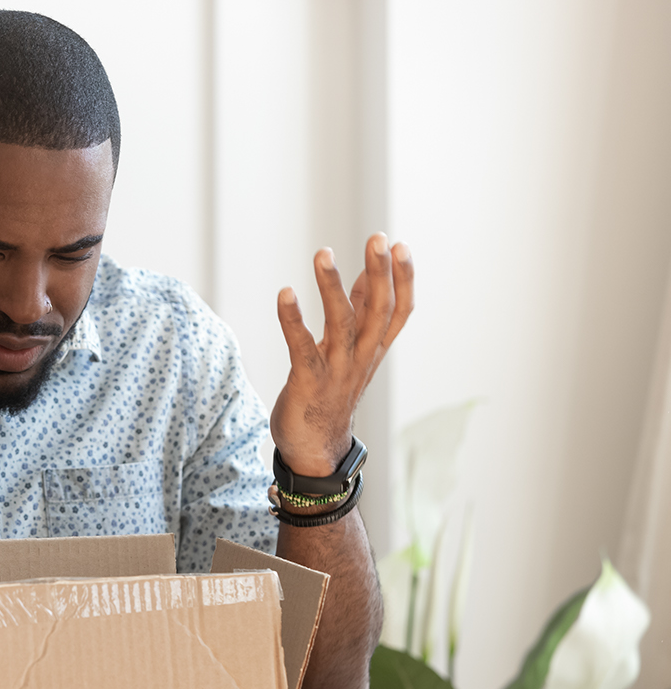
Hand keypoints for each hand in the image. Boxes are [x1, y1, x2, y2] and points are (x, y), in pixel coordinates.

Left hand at [270, 234, 413, 475]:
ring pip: (343, 323)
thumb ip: (358, 314)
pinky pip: (302, 345)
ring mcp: (336, 369)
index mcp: (372, 350)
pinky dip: (293, 319)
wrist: (314, 449)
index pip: (398, 311)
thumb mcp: (350, 351)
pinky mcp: (308, 380)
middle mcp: (360, 358)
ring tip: (323, 253)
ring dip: (333, 287)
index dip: (403, 279)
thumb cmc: (329, 394)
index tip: (399, 245)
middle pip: (378, 311)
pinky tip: (285, 293)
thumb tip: (366, 276)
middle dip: (380, 274)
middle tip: (378, 239)